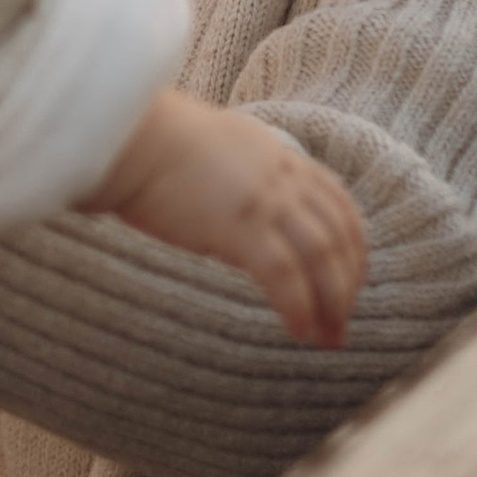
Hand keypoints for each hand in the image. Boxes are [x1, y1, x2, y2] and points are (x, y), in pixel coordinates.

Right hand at [89, 94, 367, 346]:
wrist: (124, 137)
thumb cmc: (153, 147)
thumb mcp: (219, 154)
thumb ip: (245, 182)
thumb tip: (247, 223)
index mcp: (279, 156)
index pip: (339, 205)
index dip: (352, 250)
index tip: (349, 284)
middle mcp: (282, 176)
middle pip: (338, 236)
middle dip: (347, 287)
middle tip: (341, 327)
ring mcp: (264, 200)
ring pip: (322, 257)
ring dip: (331, 303)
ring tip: (326, 338)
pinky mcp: (239, 226)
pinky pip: (284, 275)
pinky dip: (297, 307)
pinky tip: (296, 331)